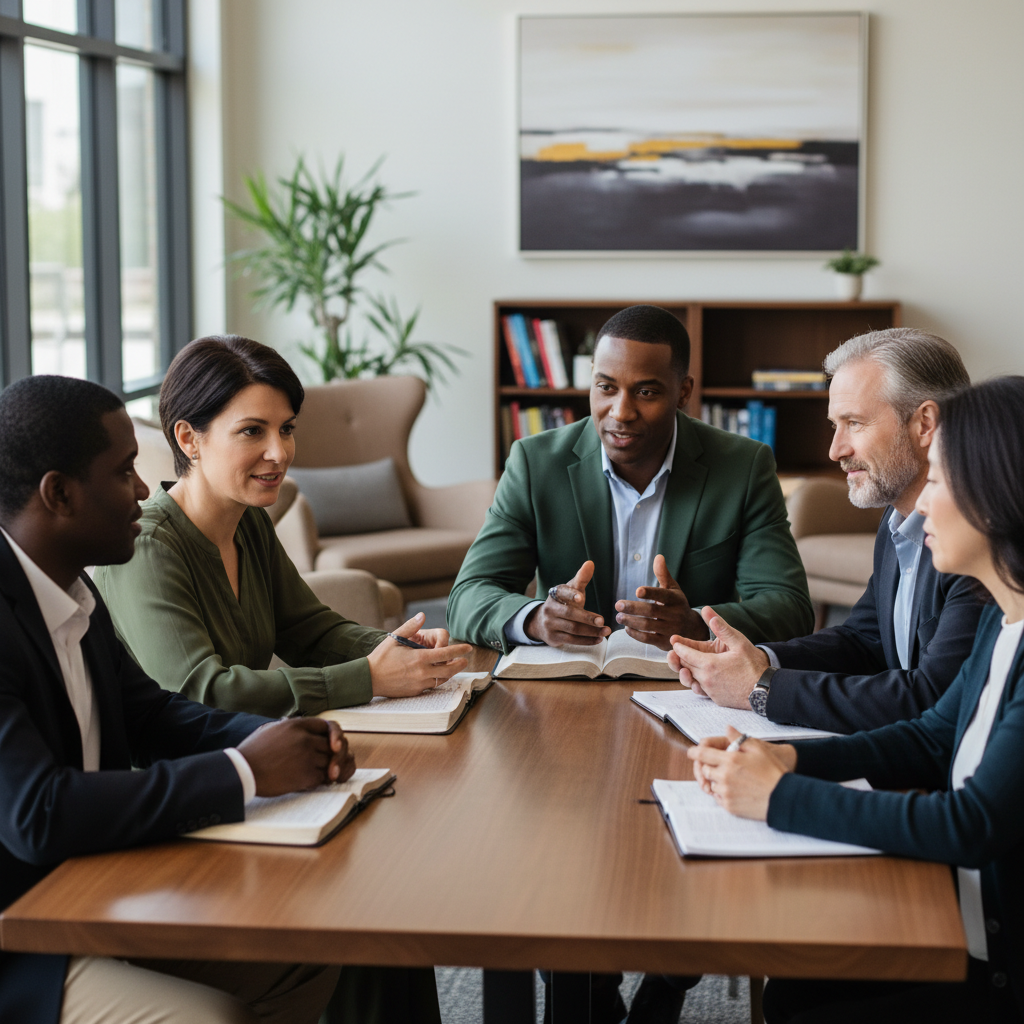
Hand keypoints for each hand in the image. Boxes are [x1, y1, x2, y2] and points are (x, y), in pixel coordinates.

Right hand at [238, 718, 354, 796]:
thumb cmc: (253, 752)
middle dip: (337, 757)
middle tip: (336, 766)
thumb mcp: (271, 730)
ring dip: (331, 771)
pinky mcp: (306, 775)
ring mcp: (307, 756)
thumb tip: (305, 729)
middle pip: (334, 746)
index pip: (329, 726)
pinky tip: (314, 782)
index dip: (337, 736)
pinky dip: (322, 781)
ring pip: (331, 763)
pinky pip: (324, 777)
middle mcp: (305, 738)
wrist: (242, 772)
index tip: (336, 746)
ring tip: (327, 776)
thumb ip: (290, 727)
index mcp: (297, 725)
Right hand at [367, 613, 470, 696]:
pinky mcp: (415, 692)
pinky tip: (438, 675)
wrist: (369, 679)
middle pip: (449, 670)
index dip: (459, 650)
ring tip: (453, 667)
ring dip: (450, 673)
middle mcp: (422, 672)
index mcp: (419, 658)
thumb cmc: (381, 657)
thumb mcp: (394, 638)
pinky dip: (437, 680)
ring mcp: (419, 683)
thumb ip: (410, 626)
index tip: (468, 648)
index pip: (446, 653)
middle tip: (465, 660)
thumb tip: (422, 615)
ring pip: (441, 679)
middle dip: (459, 664)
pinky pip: (431, 685)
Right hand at [524, 560, 611, 645]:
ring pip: (572, 629)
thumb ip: (581, 578)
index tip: (581, 598)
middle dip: (587, 618)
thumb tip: (590, 563)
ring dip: (591, 631)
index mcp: (555, 594)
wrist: (542, 622)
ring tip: (606, 631)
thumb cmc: (563, 603)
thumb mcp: (571, 590)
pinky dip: (586, 641)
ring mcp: (550, 624)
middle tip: (602, 620)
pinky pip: (571, 640)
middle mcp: (550, 609)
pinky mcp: (553, 638)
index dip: (571, 595)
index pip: (562, 592)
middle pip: (569, 613)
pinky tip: (599, 639)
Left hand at [614, 554, 704, 649]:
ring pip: (648, 626)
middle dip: (633, 608)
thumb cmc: (677, 605)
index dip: (650, 593)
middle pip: (652, 611)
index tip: (637, 591)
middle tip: (618, 605)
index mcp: (676, 599)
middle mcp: (675, 614)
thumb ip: (663, 574)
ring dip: (631, 621)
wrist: (692, 629)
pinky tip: (626, 628)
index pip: (662, 595)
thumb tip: (658, 556)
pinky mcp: (664, 642)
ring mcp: (670, 629)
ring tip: (619, 617)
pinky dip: (635, 634)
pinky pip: (648, 639)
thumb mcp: (673, 589)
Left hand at [669, 606, 770, 702]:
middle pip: (685, 667)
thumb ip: (721, 627)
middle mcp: (706, 679)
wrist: (766, 690)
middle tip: (674, 651)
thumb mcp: (739, 642)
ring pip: (691, 680)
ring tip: (684, 665)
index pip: (686, 654)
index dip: (679, 646)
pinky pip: (701, 690)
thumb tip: (706, 610)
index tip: (674, 641)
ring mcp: (711, 691)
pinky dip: (697, 683)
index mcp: (709, 664)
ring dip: (686, 672)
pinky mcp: (716, 699)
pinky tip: (699, 678)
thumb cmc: (754, 666)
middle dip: (678, 658)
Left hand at [686, 726, 795, 819]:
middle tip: (722, 766)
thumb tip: (727, 728)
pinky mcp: (729, 806)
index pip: (702, 754)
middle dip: (710, 766)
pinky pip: (718, 798)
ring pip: (711, 784)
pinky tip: (736, 790)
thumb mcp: (758, 749)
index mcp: (730, 760)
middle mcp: (724, 776)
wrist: (783, 798)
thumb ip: (739, 738)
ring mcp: (726, 792)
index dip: (694, 752)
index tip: (692, 753)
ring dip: (717, 781)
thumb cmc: (773, 772)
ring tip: (733, 779)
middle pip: (705, 770)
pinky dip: (722, 793)